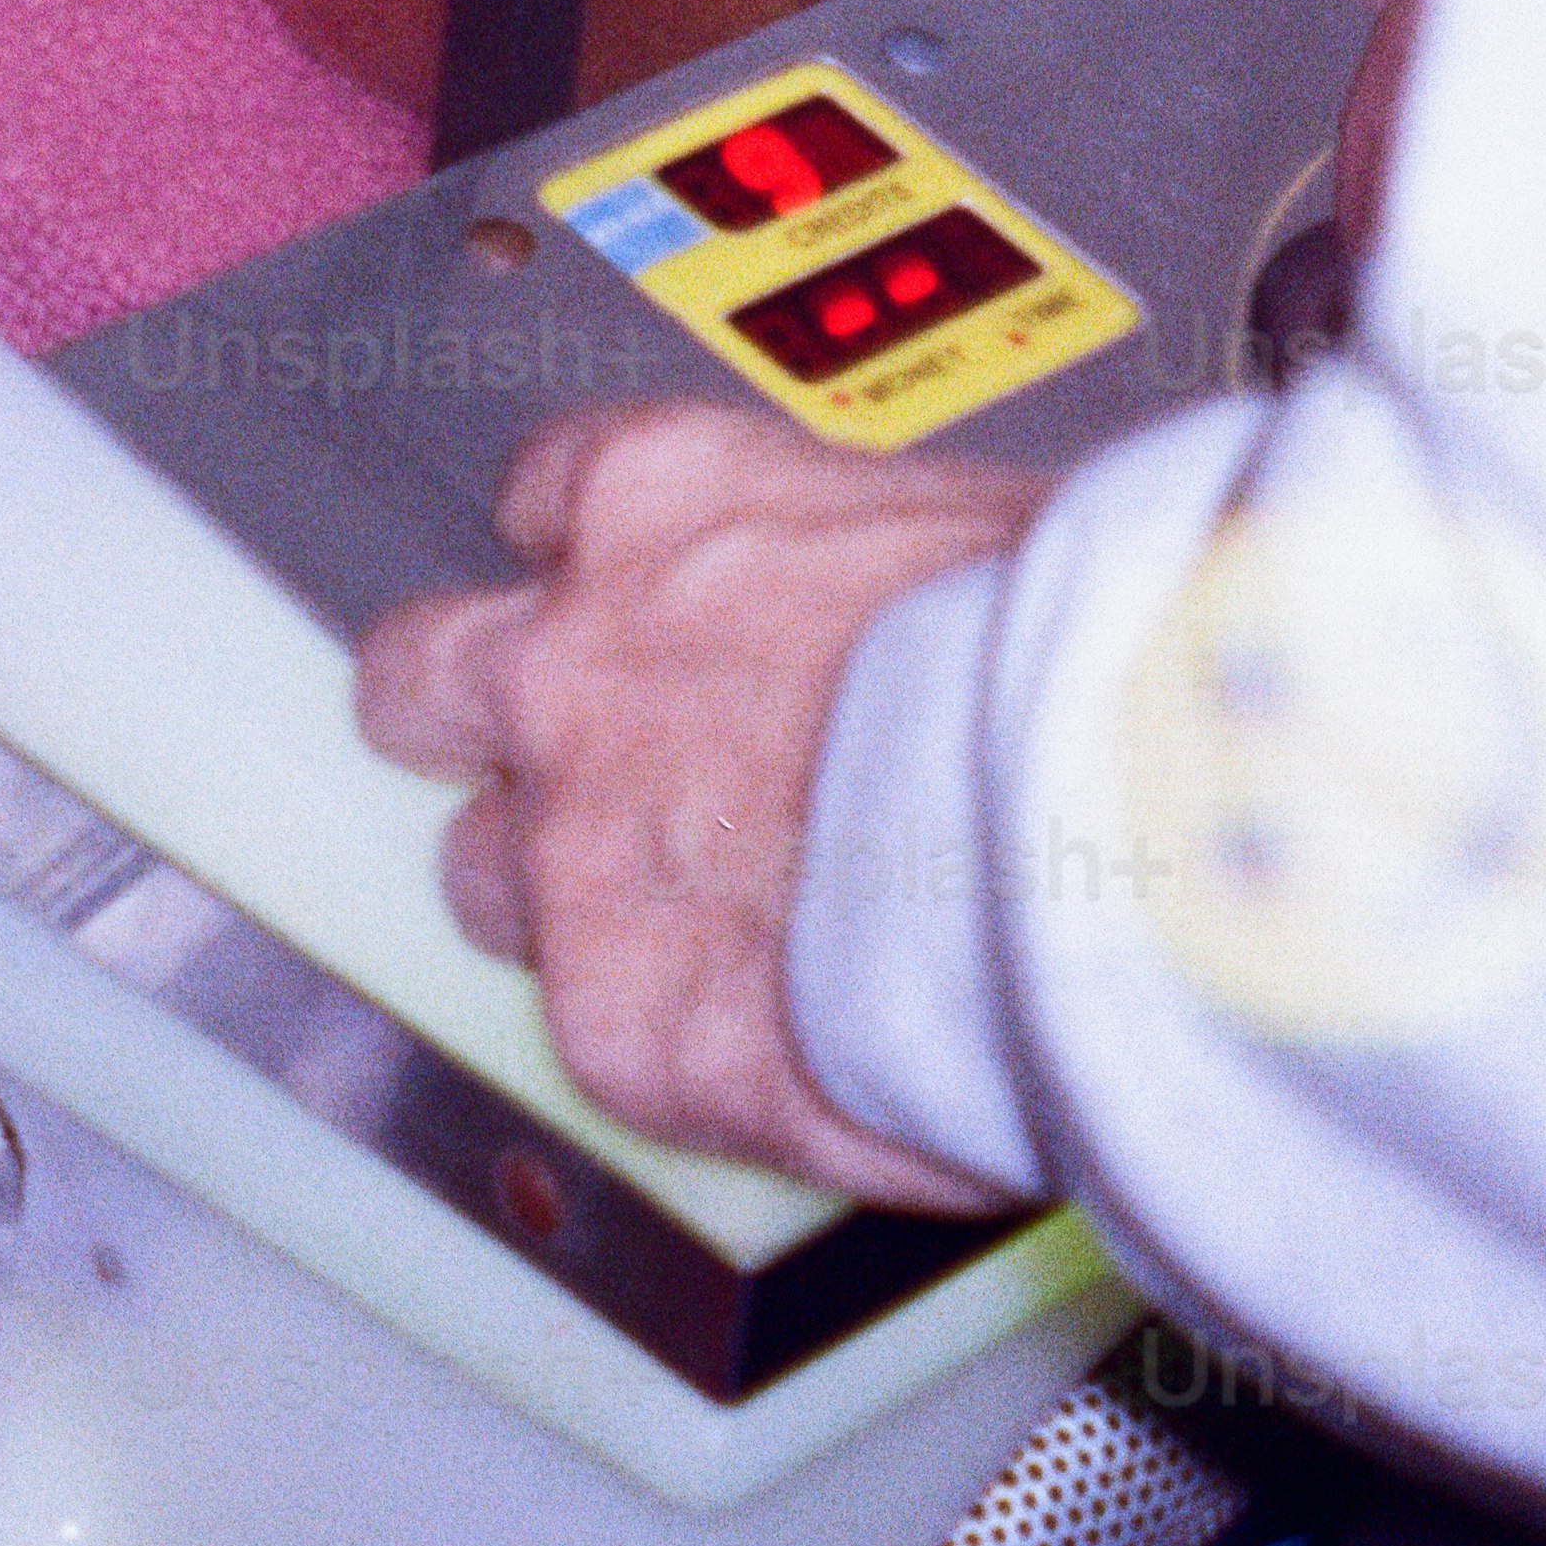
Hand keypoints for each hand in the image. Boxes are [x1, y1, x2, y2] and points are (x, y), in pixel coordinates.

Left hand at [352, 397, 1044, 1207]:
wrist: (1122, 826)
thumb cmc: (1089, 652)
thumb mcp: (972, 522)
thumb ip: (869, 572)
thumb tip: (912, 620)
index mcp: (667, 501)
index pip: (546, 500)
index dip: (602, 570)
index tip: (657, 612)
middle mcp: (577, 667)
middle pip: (423, 678)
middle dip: (485, 726)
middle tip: (598, 773)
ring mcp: (574, 854)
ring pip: (484, 878)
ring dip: (577, 903)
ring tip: (724, 936)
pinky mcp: (615, 1030)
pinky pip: (604, 1040)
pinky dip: (689, 1045)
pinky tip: (801, 1039)